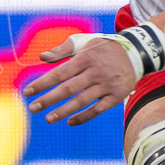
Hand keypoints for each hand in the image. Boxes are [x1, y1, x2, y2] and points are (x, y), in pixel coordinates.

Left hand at [22, 34, 136, 125]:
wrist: (136, 52)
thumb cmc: (104, 48)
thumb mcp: (85, 42)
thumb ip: (63, 50)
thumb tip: (42, 57)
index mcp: (85, 57)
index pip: (60, 73)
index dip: (42, 83)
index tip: (27, 92)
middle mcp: (95, 72)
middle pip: (68, 88)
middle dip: (49, 99)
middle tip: (33, 108)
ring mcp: (107, 85)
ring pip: (82, 101)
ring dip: (64, 111)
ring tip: (48, 118)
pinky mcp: (116, 96)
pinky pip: (98, 109)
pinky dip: (84, 116)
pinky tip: (70, 122)